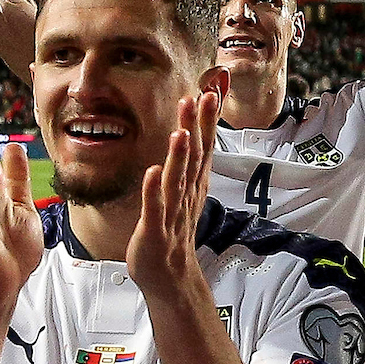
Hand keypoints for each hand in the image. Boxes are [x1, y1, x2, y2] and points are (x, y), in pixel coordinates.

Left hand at [129, 89, 219, 302]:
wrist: (170, 275)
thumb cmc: (172, 230)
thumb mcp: (184, 190)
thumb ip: (188, 160)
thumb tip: (192, 129)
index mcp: (192, 184)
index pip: (204, 145)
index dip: (208, 117)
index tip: (212, 88)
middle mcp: (186, 195)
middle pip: (195, 157)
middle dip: (199, 126)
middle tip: (202, 96)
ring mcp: (171, 213)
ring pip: (177, 180)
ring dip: (179, 156)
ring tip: (181, 131)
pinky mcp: (154, 230)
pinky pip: (154, 209)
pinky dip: (153, 192)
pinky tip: (152, 173)